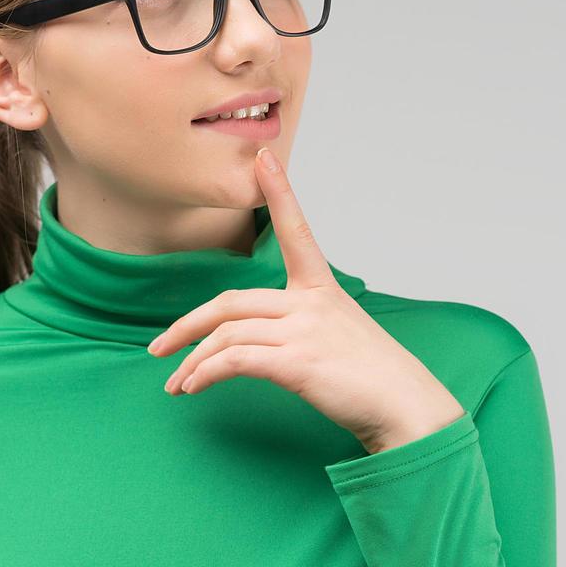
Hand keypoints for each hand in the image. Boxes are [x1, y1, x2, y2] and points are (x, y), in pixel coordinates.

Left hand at [147, 147, 465, 454]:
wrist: (405, 408)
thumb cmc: (374, 379)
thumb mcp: (341, 336)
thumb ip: (303, 327)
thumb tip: (259, 343)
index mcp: (322, 290)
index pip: (296, 232)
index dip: (280, 194)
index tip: (263, 158)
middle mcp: (311, 304)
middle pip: (231, 302)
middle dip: (188, 326)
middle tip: (160, 347)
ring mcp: (304, 331)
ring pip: (227, 334)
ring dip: (193, 362)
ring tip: (177, 385)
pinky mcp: (297, 362)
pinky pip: (235, 360)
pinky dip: (205, 373)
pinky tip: (194, 386)